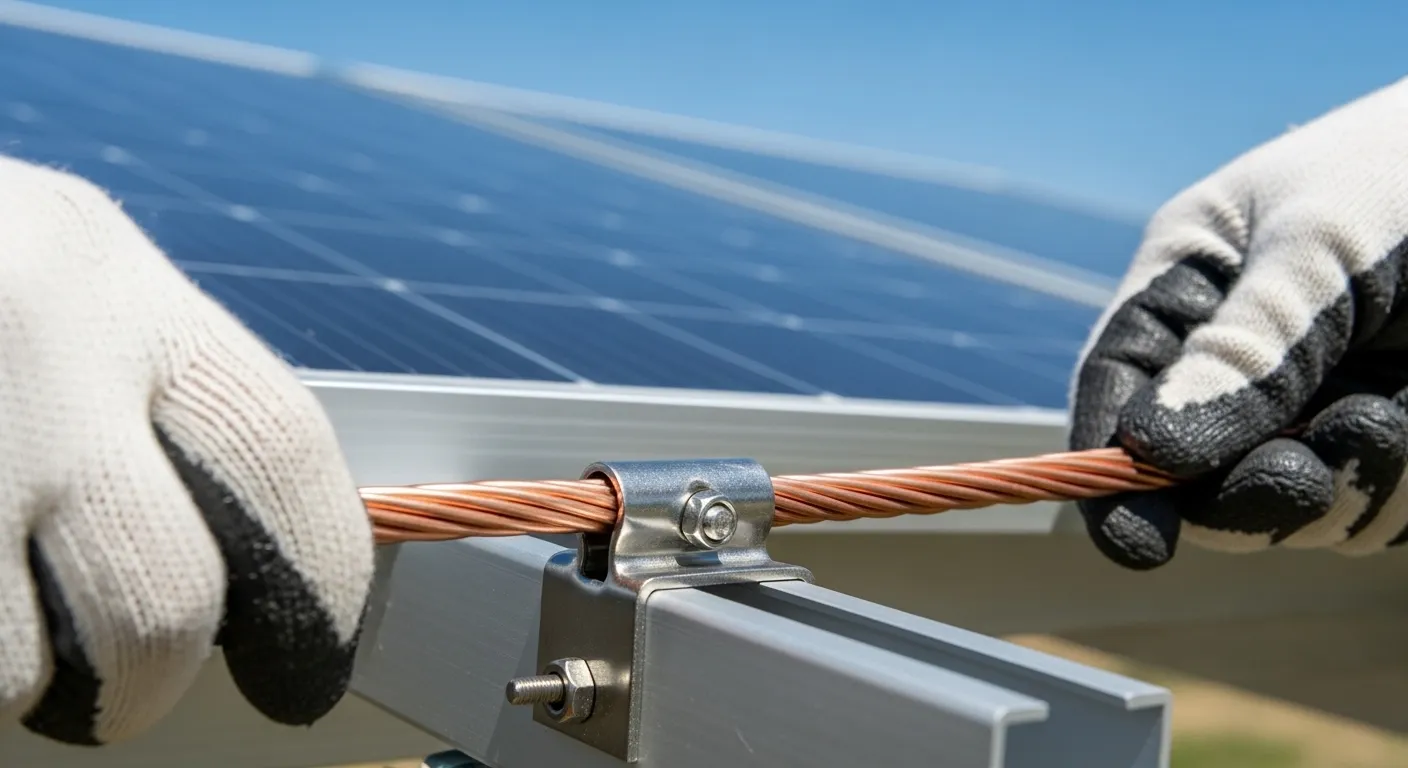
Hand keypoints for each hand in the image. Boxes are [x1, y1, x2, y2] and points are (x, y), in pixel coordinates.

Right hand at [0, 155, 374, 742]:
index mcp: (105, 277)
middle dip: (147, 684)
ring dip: (8, 684)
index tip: (308, 665)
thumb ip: (138, 397)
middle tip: (121, 694)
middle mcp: (25, 343)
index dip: (319, 585)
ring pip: (9, 673)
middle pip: (160, 599)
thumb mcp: (45, 286)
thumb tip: (238, 557)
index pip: (276, 453)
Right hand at [1071, 76, 1407, 569]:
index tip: (1132, 539)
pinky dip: (1397, 488)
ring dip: (1342, 486)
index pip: (1117, 385)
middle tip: (1299, 478)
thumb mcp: (1319, 244)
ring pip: (1291, 505)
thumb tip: (1149, 451)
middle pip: (1196, 472)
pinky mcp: (1390, 437)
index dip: (1108, 466)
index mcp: (1191, 286)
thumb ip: (1243, 349)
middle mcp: (1241, 356)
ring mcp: (1318, 403)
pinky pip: (1373, 508)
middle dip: (1242, 492)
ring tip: (1394, 418)